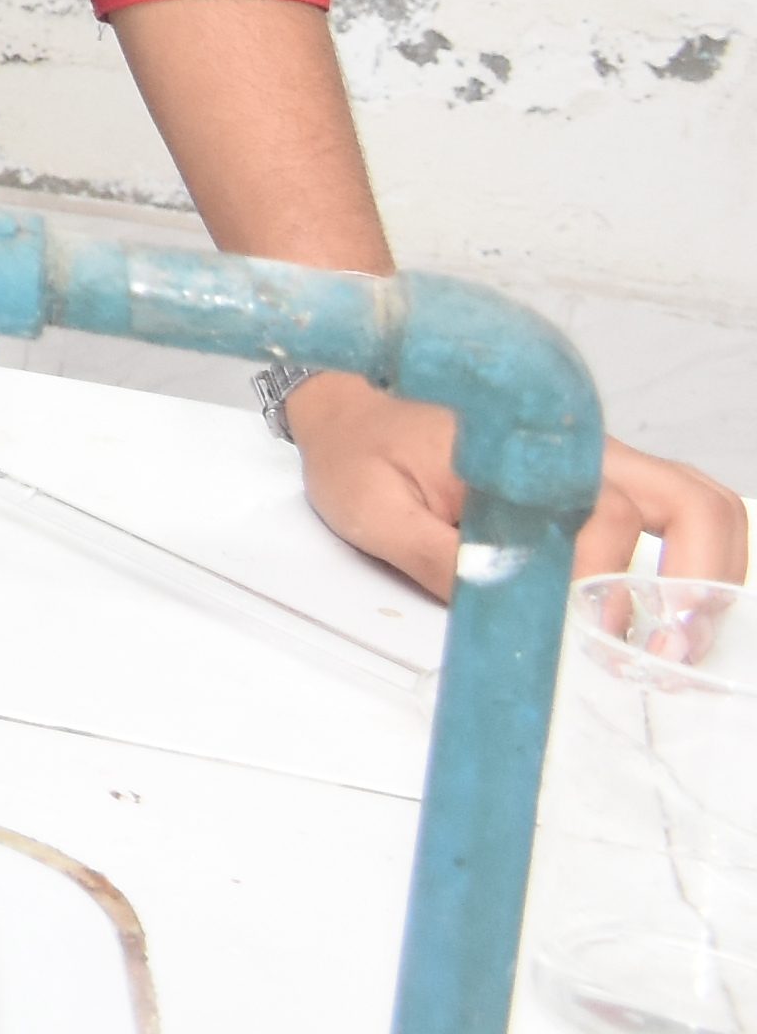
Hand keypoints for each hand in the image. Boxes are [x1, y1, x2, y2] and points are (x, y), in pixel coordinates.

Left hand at [285, 371, 749, 601]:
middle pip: (689, 502)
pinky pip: (676, 517)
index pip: (602, 517)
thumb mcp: (371, 507)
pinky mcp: (601, 487)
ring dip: (708, 578)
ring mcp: (600, 468)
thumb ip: (433, 556)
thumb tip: (502, 602)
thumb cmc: (361, 447)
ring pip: (697, 508)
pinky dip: (694, 567)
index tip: (592, 632)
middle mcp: (581, 453)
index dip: (604, 581)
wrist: (349, 404)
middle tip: (666, 653)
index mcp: (524, 448)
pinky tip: (667, 620)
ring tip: (676, 647)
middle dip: (698, 582)